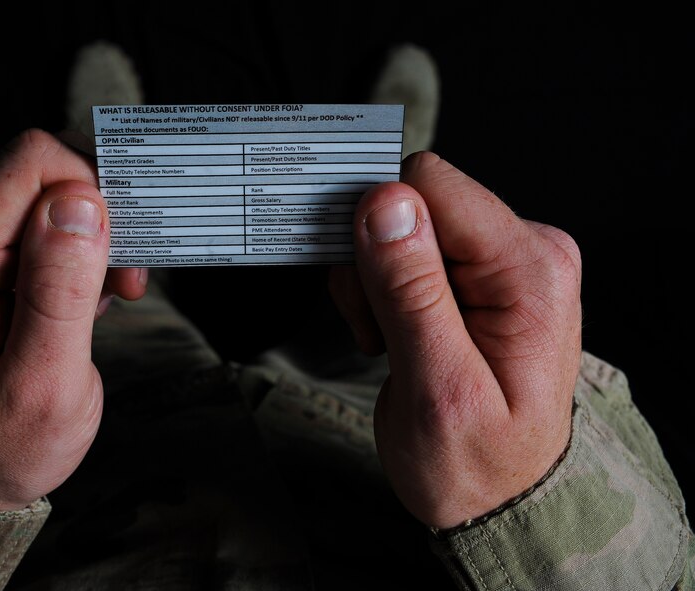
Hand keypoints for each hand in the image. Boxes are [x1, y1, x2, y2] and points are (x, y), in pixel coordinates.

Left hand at [0, 129, 146, 509]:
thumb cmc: (4, 441)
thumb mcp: (44, 385)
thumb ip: (59, 293)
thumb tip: (81, 203)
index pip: (31, 163)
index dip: (93, 192)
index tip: (124, 252)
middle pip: (42, 167)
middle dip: (101, 213)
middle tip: (126, 280)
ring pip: (50, 187)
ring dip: (98, 233)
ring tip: (112, 294)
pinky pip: (46, 213)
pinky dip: (83, 245)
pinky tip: (91, 294)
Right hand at [330, 152, 581, 527]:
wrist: (500, 498)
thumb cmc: (478, 462)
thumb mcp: (438, 387)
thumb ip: (411, 291)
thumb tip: (384, 202)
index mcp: (529, 267)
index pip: (431, 186)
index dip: (379, 228)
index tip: (369, 294)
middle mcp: (526, 249)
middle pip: (414, 202)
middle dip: (374, 261)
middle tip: (379, 328)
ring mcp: (504, 261)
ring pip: (402, 225)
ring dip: (374, 280)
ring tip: (388, 339)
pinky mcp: (480, 274)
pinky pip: (410, 250)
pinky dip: (383, 289)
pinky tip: (394, 333)